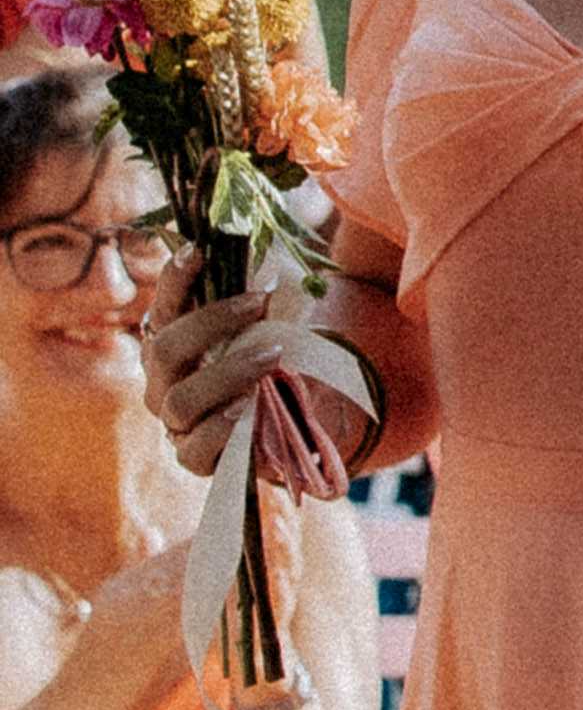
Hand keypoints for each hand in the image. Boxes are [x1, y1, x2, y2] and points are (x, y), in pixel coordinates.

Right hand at [138, 249, 338, 480]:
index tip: (198, 250)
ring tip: (272, 355)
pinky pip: (195, 448)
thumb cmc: (271, 365)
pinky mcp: (194, 459)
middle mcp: (163, 382)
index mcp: (171, 345)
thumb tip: (265, 255)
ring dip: (228, 372)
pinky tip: (248, 408)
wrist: (292, 426)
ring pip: (182, 398)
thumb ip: (256, 298)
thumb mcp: (266, 326)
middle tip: (259, 303)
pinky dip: (221, 427)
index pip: (163, 308)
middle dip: (212, 320)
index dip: (174, 279)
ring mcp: (176, 423)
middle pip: (166, 348)